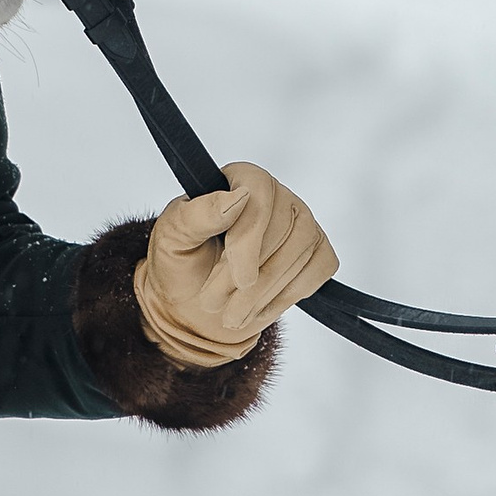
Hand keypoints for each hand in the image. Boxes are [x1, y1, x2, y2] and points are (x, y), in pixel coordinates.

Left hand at [134, 161, 337, 369]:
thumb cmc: (183, 262)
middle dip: (247, 278)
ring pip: (300, 253)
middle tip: (213, 303)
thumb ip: (198, 215)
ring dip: (263, 294)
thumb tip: (238, 197)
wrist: (194, 303)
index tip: (239, 278)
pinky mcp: (317, 250)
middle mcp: (276, 195)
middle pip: (280, 231)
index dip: (250, 239)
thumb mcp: (174, 238)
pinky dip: (289, 295)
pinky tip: (260, 308)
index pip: (258, 194)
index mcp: (240, 180)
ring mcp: (300, 222)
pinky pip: (320, 267)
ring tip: (231, 315)